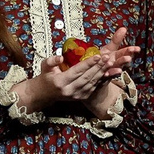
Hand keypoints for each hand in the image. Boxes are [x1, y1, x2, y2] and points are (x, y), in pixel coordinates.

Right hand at [22, 28, 140, 110]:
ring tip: (110, 62)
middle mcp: (70, 90)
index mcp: (60, 82)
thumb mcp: (44, 66)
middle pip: (88, 77)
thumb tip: (60, 57)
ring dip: (102, 72)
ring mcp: (76, 95)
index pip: (77, 71)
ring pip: (92, 82)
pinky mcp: (81, 98)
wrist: (44, 94)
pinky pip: (93, 87)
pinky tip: (106, 71)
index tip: (98, 55)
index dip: (88, 63)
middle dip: (99, 66)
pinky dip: (100, 79)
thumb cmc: (45, 77)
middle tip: (108, 57)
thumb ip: (52, 61)